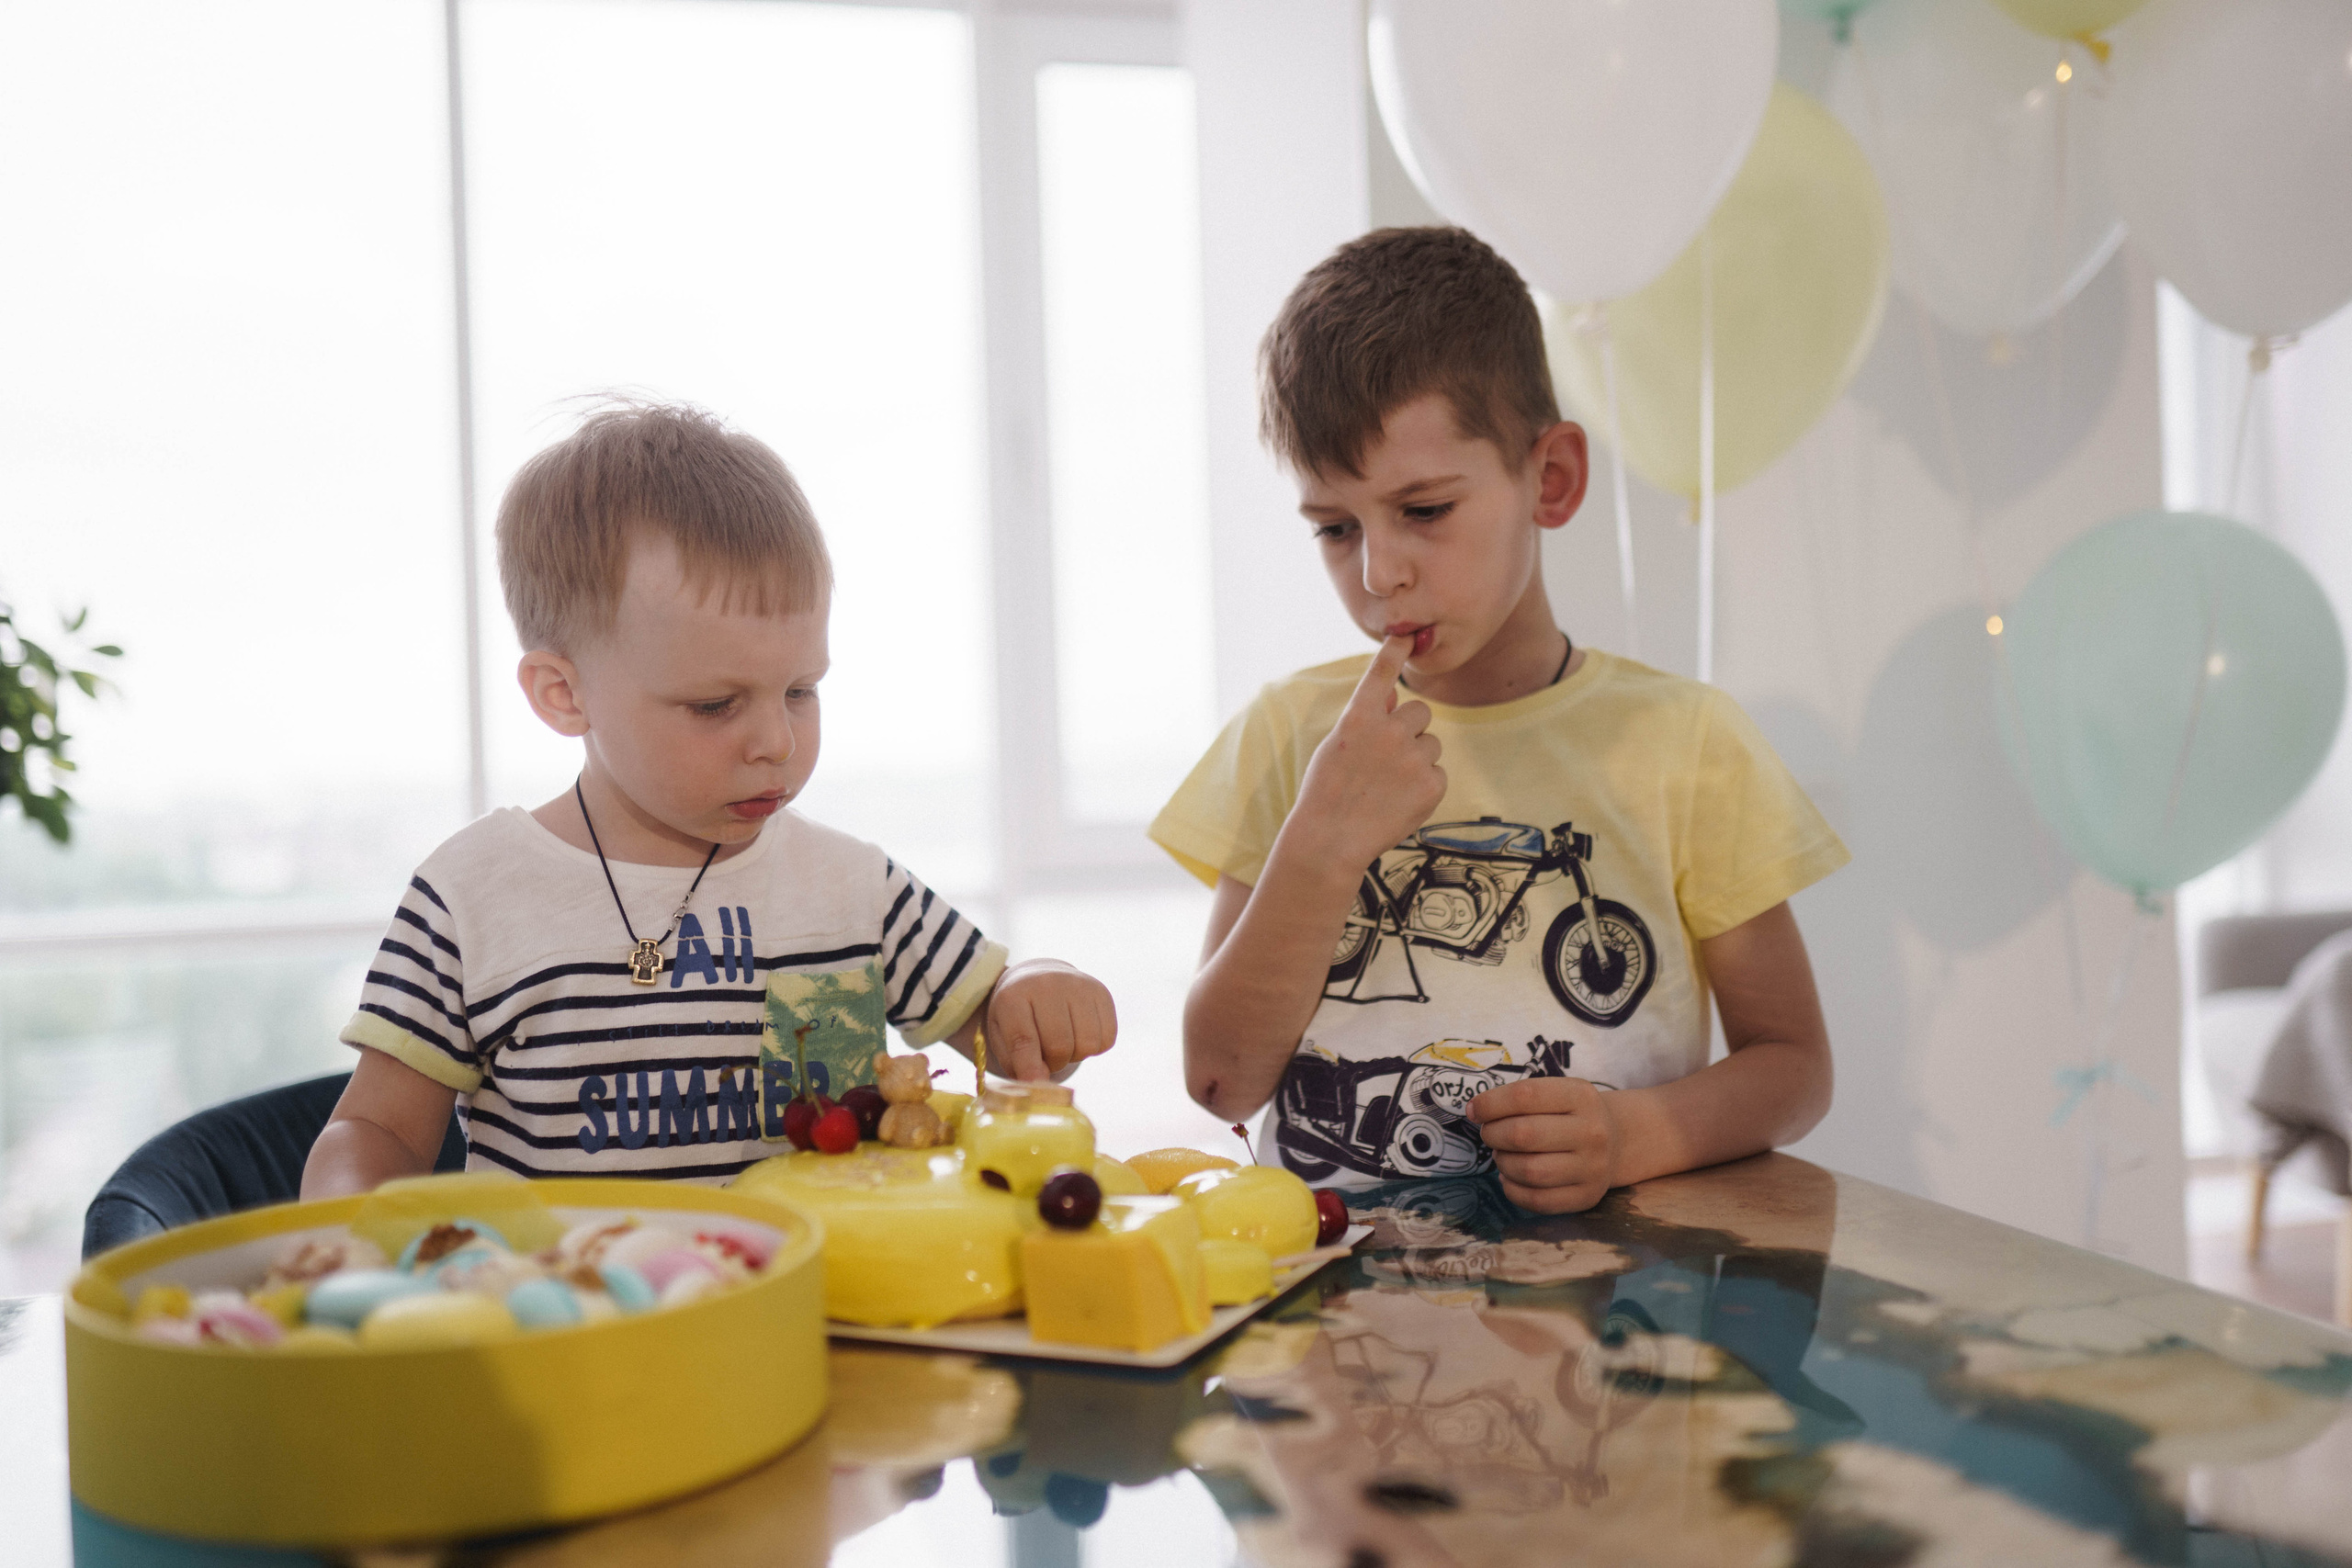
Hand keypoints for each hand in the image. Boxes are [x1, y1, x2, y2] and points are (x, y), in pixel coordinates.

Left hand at [984, 959, 1117, 1079]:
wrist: (1040, 978)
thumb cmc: (1018, 1015)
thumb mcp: (1002, 1036)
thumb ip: (1017, 1062)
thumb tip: (1040, 1083)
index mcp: (1013, 996)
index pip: (1024, 1039)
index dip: (1029, 1067)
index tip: (1034, 1085)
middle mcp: (1047, 984)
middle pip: (1060, 1046)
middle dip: (1054, 1063)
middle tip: (1046, 1058)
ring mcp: (1078, 985)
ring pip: (1087, 1044)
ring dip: (1075, 1055)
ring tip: (1063, 1043)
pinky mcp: (1101, 992)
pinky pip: (1107, 1038)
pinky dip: (1094, 1047)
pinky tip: (1079, 1034)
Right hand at [1292, 636, 1445, 874]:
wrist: (1331, 840)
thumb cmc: (1327, 792)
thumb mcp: (1337, 746)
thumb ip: (1366, 718)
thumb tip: (1395, 695)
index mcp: (1359, 717)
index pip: (1382, 672)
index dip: (1396, 650)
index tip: (1408, 635)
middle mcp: (1389, 730)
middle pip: (1420, 711)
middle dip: (1410, 729)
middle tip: (1387, 759)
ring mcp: (1412, 757)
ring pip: (1431, 744)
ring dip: (1417, 759)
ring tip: (1389, 786)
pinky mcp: (1432, 784)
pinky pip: (1437, 773)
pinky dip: (1423, 787)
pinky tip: (1398, 802)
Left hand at [1468, 1076, 1620, 1213]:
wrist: (1615, 1142)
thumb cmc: (1570, 1115)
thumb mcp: (1556, 1093)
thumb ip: (1518, 1098)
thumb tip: (1475, 1110)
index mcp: (1581, 1096)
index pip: (1525, 1096)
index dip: (1490, 1104)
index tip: (1474, 1110)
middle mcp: (1592, 1132)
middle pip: (1523, 1135)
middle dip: (1493, 1135)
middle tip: (1489, 1134)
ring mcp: (1593, 1168)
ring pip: (1529, 1171)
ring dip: (1503, 1163)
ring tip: (1502, 1155)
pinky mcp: (1586, 1197)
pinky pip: (1537, 1200)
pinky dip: (1513, 1190)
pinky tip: (1510, 1178)